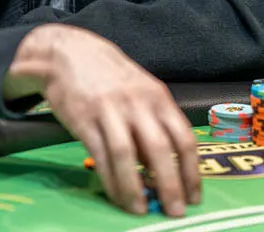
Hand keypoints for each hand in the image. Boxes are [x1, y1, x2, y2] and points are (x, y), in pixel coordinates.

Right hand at [7, 25, 200, 216]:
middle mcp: (137, 103)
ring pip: (127, 155)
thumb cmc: (109, 77)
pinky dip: (110, 179)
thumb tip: (162, 170)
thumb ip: (153, 125)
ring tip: (140, 209)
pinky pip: (100, 155)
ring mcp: (110, 110)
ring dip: (135, 187)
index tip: (195, 196)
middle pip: (159, 149)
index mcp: (157, 96)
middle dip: (170, 185)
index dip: (192, 171)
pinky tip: (116, 194)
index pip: (183, 137)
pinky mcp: (84, 119)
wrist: (68, 52)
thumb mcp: (140, 92)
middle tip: (175, 211)